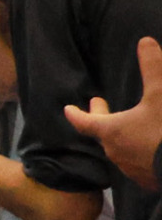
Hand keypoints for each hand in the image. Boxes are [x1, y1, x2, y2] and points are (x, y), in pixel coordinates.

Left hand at [65, 36, 161, 189]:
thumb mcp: (160, 94)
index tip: (68, 109)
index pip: (84, 122)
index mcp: (111, 131)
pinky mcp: (145, 178)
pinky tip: (145, 147)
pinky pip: (135, 161)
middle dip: (99, 117)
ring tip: (125, 126)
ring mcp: (129, 167)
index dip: (76, 114)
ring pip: (118, 148)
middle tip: (98, 105)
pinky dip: (136, 150)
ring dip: (118, 135)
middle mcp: (114, 151)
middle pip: (101, 133)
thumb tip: (144, 41)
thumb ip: (152, 68)